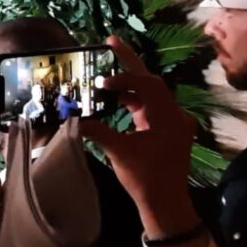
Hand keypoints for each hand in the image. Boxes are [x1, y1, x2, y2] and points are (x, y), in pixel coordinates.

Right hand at [80, 36, 204, 246]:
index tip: (101, 82)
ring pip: (150, 93)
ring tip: (105, 73)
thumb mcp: (119, 153)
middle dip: (129, 63)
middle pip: (150, 81)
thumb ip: (97, 131)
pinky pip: (149, 106)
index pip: (146, 84)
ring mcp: (171, 122)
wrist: (166, 205)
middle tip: (110, 41)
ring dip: (129, 83)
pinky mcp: (165, 130)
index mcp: (167, 117)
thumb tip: (73, 118)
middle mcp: (173, 114)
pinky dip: (132, 100)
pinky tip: (114, 98)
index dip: (123, 78)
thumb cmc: (146, 179)